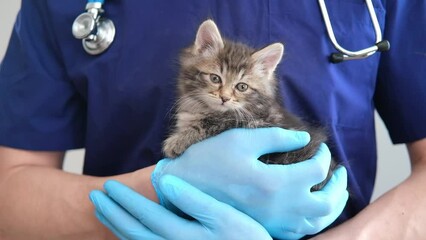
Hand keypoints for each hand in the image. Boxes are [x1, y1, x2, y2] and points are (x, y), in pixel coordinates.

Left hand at [89, 176, 271, 239]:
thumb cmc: (246, 239)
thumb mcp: (224, 217)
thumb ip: (193, 200)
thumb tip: (162, 182)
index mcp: (182, 235)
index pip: (144, 215)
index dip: (124, 200)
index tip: (107, 186)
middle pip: (134, 231)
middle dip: (112, 213)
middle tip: (96, 197)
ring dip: (117, 226)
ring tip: (104, 212)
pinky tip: (127, 232)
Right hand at [152, 128, 348, 238]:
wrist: (183, 188)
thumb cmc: (209, 160)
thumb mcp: (241, 140)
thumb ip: (276, 137)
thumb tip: (303, 139)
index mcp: (274, 183)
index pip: (317, 170)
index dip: (324, 156)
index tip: (320, 146)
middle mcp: (278, 208)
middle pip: (326, 203)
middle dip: (339, 185)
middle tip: (339, 171)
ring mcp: (271, 223)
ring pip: (317, 222)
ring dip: (332, 207)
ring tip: (334, 192)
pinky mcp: (264, 229)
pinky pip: (299, 232)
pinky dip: (314, 221)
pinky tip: (312, 210)